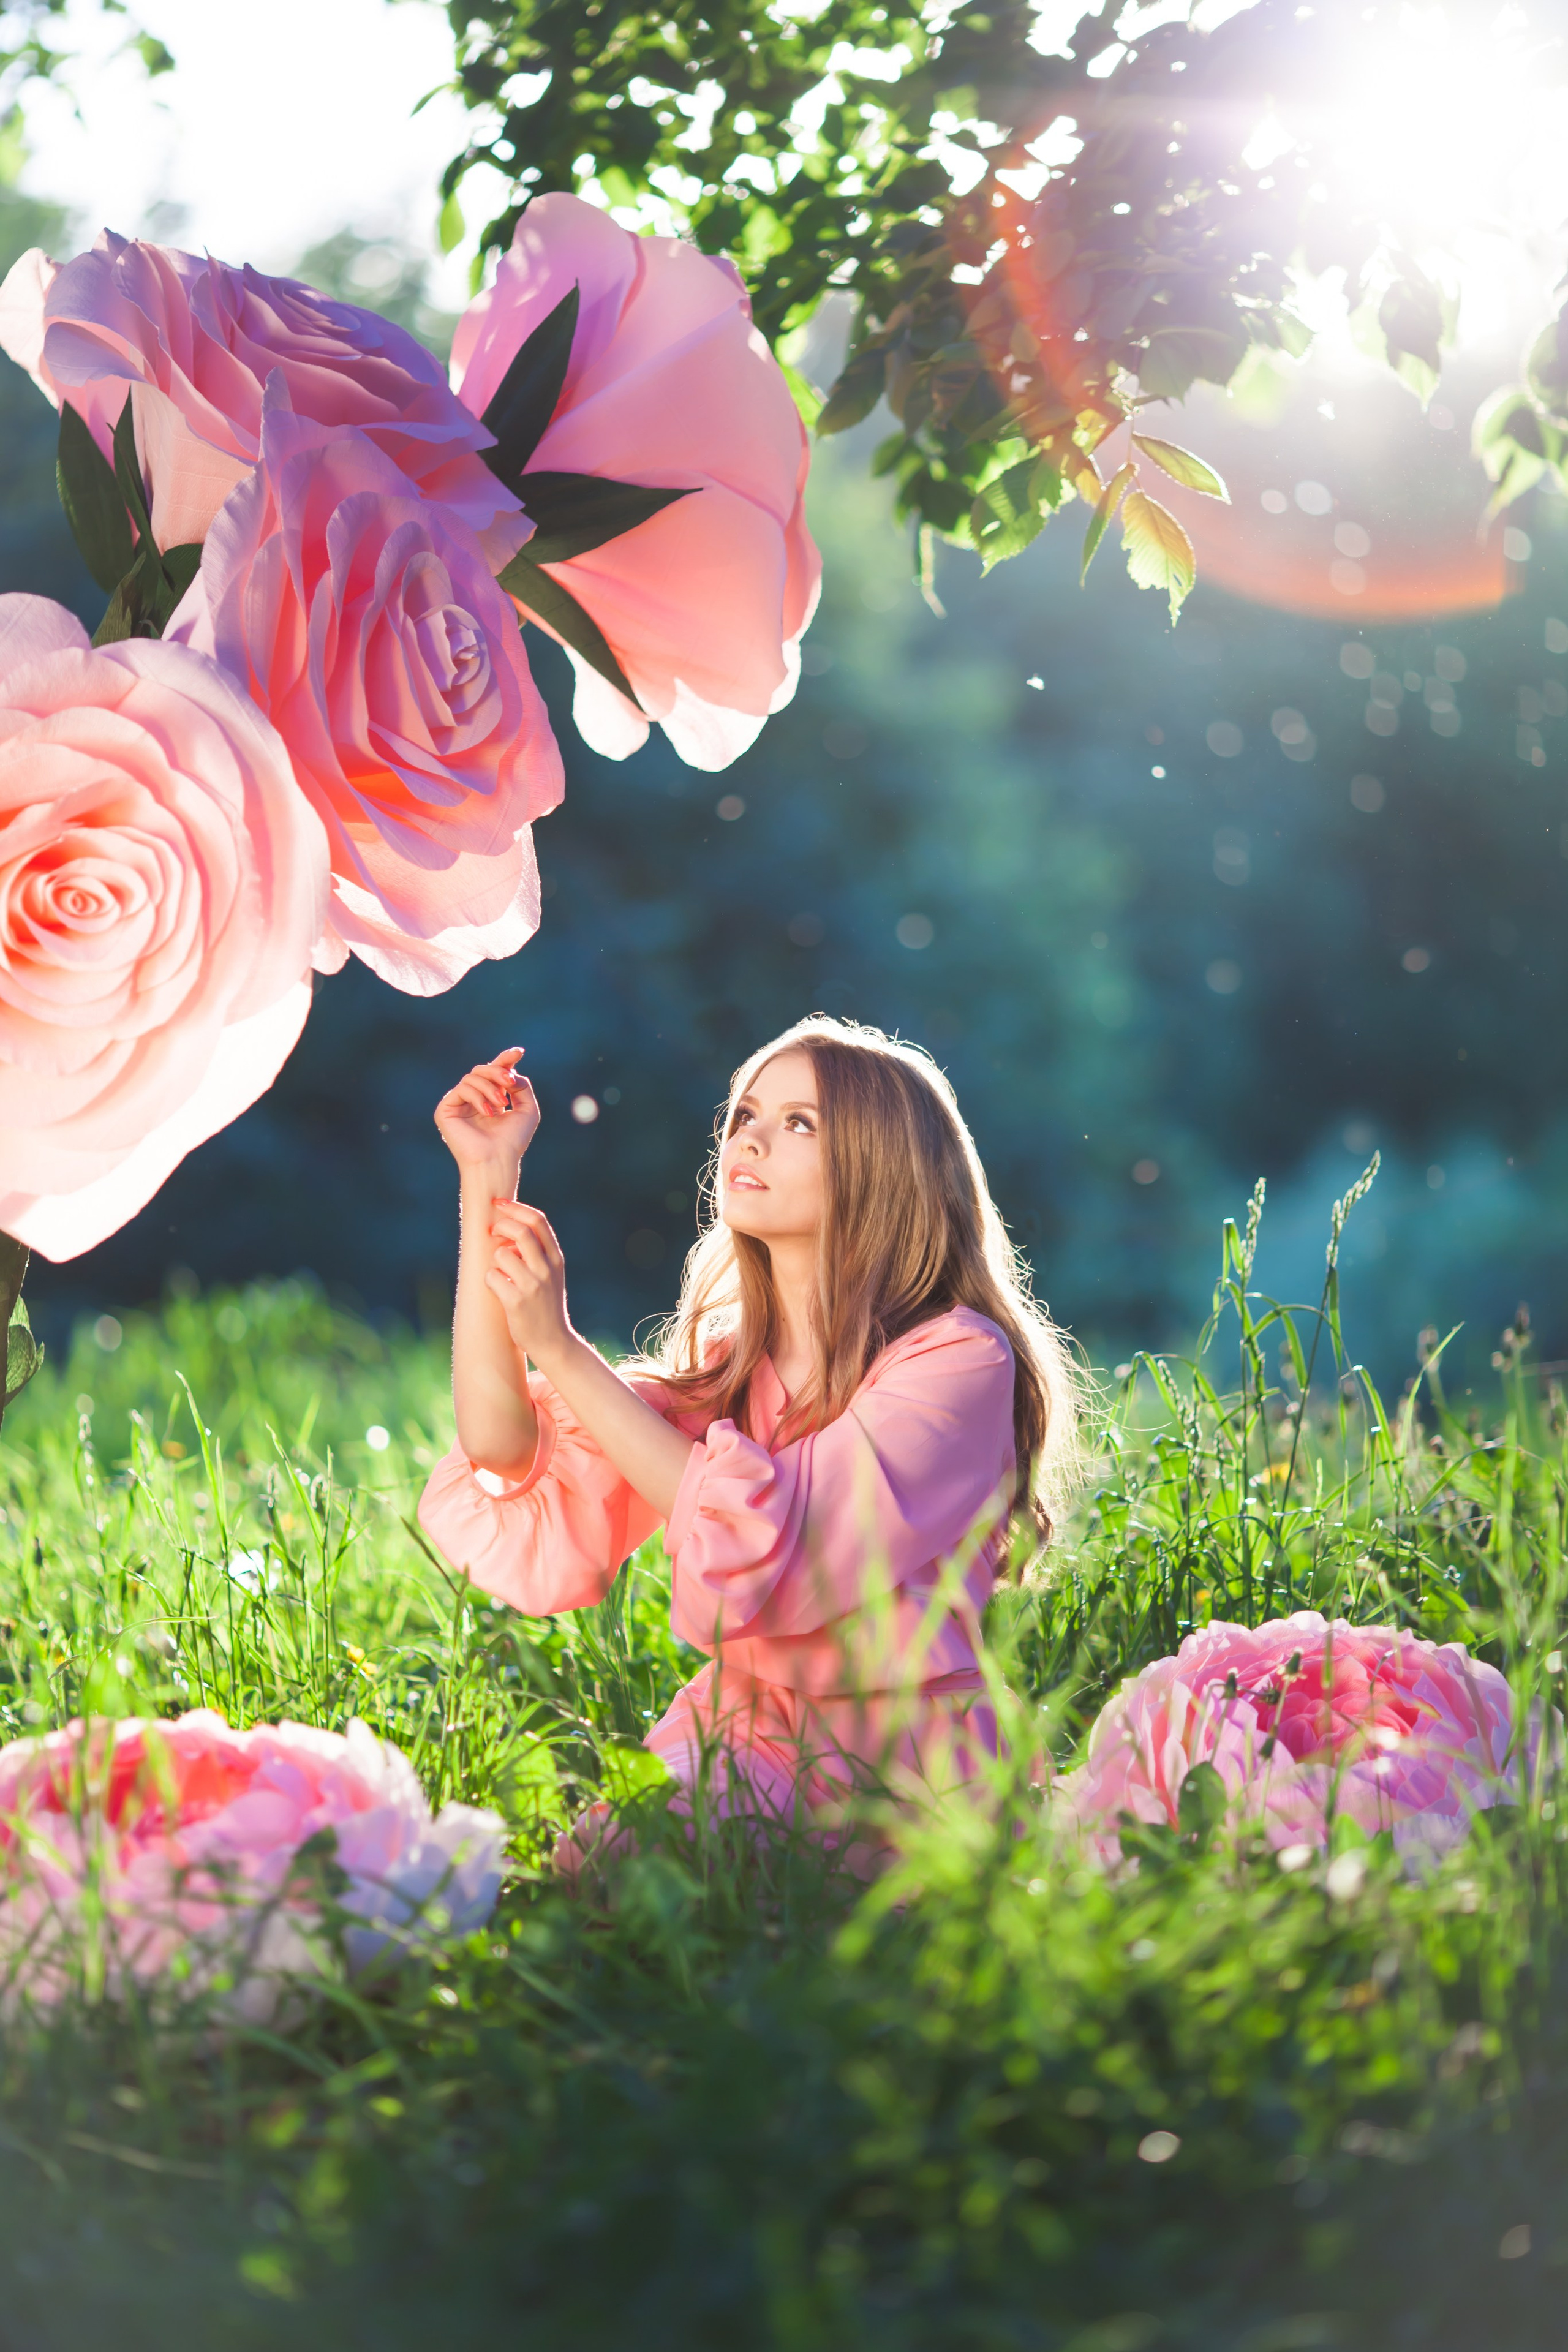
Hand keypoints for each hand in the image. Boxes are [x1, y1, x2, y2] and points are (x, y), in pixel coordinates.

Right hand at [435, 1049, 539, 1172]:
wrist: (497, 1160)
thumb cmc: (513, 1141)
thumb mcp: (527, 1109)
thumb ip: (521, 1085)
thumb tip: (509, 1071)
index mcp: (491, 1100)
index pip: (494, 1073)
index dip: (505, 1059)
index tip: (519, 1052)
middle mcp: (473, 1100)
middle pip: (482, 1070)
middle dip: (498, 1072)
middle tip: (510, 1083)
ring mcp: (458, 1105)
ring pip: (472, 1077)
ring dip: (490, 1087)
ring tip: (501, 1104)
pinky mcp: (445, 1110)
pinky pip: (462, 1089)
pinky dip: (478, 1097)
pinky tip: (489, 1113)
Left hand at [486, 1200, 571, 1363]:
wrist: (554, 1342)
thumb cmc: (546, 1306)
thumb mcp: (551, 1275)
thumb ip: (538, 1252)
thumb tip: (511, 1225)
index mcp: (556, 1259)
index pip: (538, 1221)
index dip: (515, 1207)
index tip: (499, 1204)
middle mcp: (546, 1269)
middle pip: (520, 1231)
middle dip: (500, 1226)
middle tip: (492, 1232)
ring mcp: (532, 1285)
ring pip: (501, 1254)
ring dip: (495, 1261)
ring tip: (502, 1276)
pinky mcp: (516, 1301)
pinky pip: (492, 1277)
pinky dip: (491, 1281)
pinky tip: (499, 1292)